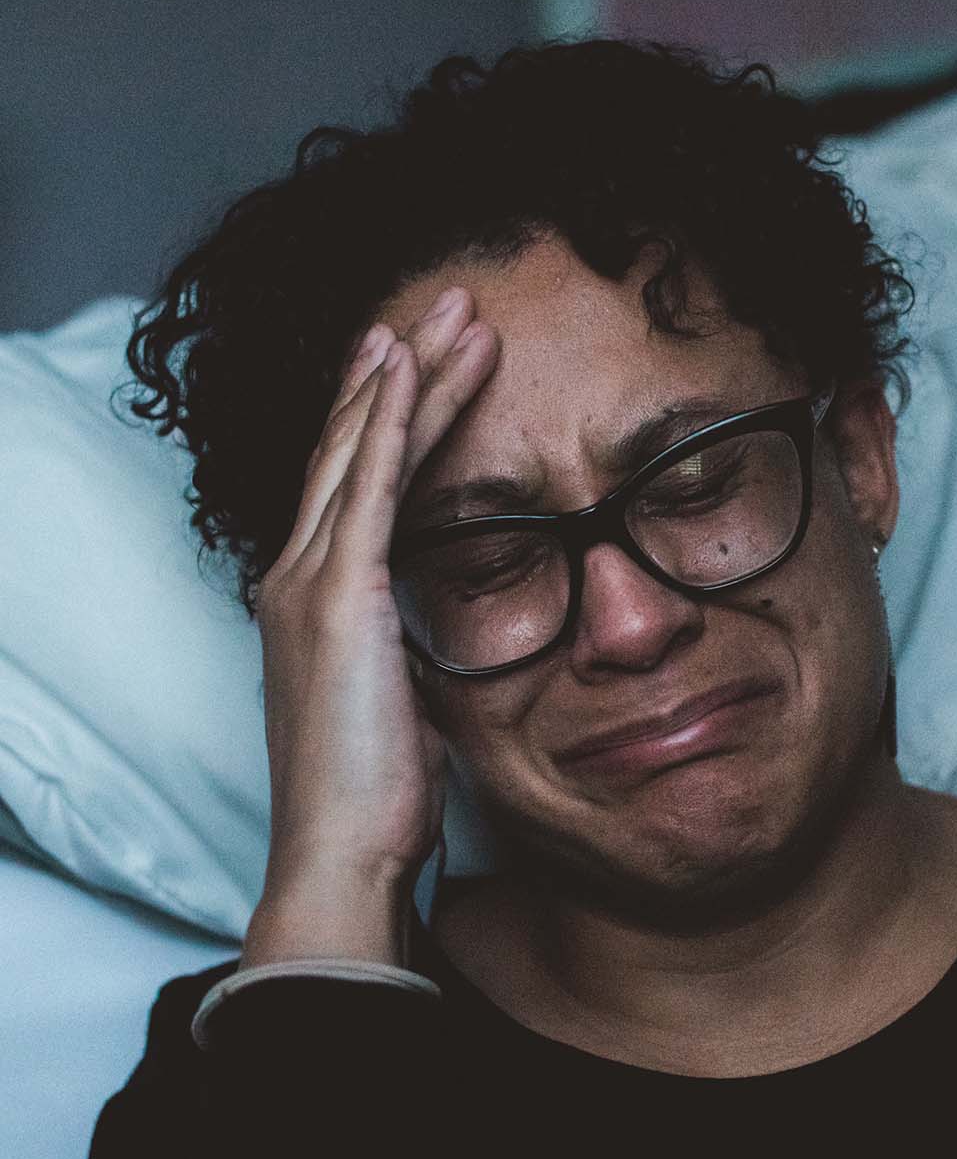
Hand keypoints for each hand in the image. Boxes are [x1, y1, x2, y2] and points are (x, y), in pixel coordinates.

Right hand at [240, 288, 498, 967]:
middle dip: (401, 370)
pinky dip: (395, 417)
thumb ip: (404, 649)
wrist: (343, 853)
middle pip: (354, 447)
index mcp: (315, 602)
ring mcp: (311, 580)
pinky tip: (414, 365)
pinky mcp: (340, 594)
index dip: (384, 416)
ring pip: (366, 447)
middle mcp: (299, 576)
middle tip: (446, 304)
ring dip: (411, 373)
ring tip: (455, 312)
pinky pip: (371, 483)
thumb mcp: (397, 701)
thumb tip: (432, 634)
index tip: (421, 361)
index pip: (352, 485)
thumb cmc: (375, 796)